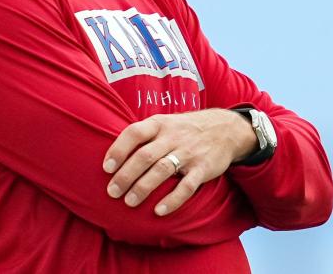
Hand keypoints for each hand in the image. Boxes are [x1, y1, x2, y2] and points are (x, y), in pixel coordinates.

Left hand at [103, 109, 257, 215]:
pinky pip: (187, 186)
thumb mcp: (165, 122)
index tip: (106, 168)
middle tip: (112, 192)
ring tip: (129, 202)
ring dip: (143, 187)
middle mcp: (173, 137)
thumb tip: (113, 153)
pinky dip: (173, 200)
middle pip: (145, 156)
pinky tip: (159, 210)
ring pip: (162, 170)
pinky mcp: (203, 168)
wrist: (226, 129)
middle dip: (126, 175)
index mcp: (160, 124)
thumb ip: (144, 135)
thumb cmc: (186, 129)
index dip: (118, 149)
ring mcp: (189, 153)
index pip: (135, 133)